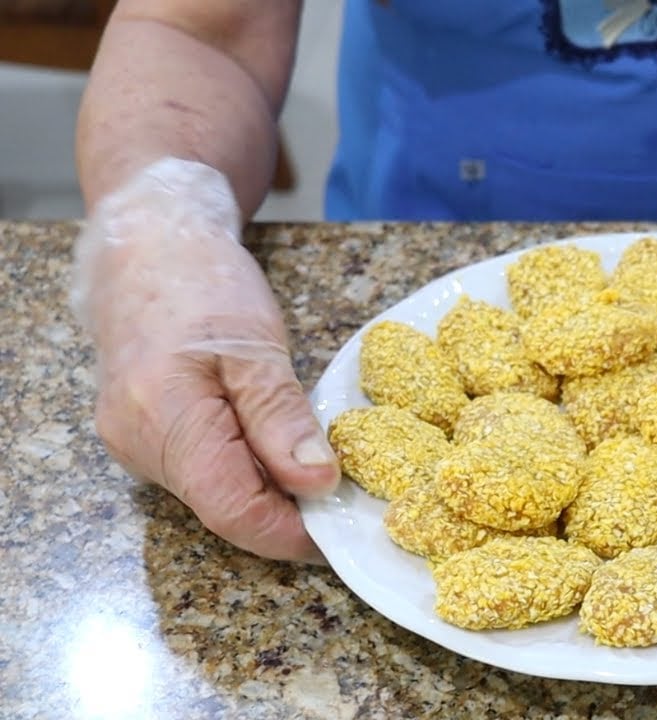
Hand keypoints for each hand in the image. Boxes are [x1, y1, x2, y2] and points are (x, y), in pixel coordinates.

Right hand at [71, 158, 337, 562]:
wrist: (145, 241)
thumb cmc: (200, 281)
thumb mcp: (256, 344)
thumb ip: (282, 417)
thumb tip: (318, 483)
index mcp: (164, 421)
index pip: (234, 511)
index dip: (293, 533)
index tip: (344, 531)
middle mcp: (140, 446)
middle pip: (225, 507)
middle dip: (289, 510)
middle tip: (349, 495)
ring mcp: (136, 444)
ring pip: (216, 491)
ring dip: (271, 487)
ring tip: (324, 465)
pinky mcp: (145, 434)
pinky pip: (205, 469)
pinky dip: (249, 465)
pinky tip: (282, 443)